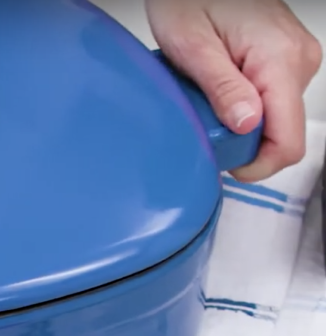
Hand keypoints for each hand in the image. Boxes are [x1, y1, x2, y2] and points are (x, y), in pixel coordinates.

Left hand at [147, 0, 321, 181]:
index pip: (288, 139)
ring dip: (241, 119)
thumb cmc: (189, 1)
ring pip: (276, 116)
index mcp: (281, 60)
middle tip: (203, 118)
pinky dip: (245, 103)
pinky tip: (219, 87)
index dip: (259, 164)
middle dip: (242, 138)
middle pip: (281, 130)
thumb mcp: (192, 46)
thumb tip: (246, 125)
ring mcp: (297, 58)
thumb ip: (222, 88)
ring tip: (208, 94)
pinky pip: (271, 97)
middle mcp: (299, 60)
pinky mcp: (287, 59)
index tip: (229, 166)